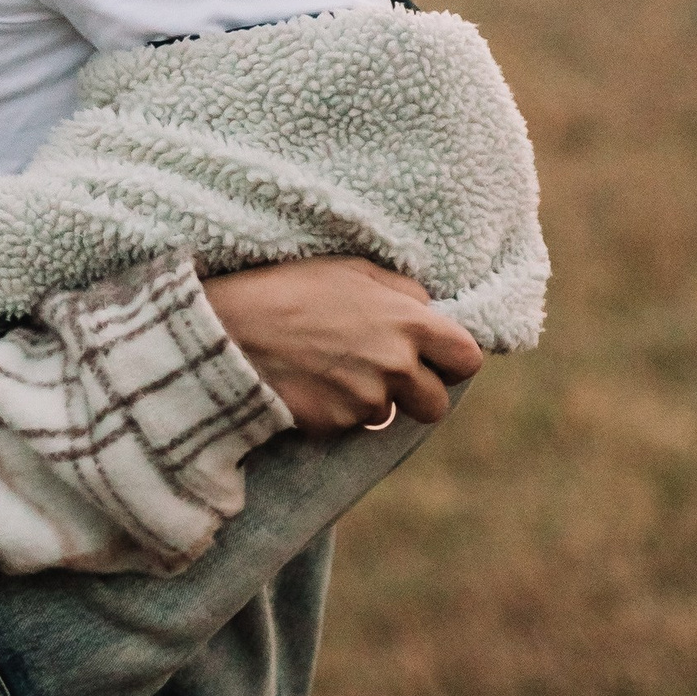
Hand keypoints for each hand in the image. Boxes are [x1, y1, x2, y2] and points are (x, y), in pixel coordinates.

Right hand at [203, 254, 482, 433]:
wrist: (228, 332)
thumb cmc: (288, 290)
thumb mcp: (349, 270)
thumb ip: (400, 291)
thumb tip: (429, 310)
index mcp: (408, 322)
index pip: (467, 358)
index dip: (452, 361)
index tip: (432, 357)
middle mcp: (397, 364)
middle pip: (437, 402)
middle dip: (418, 394)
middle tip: (385, 374)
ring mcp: (369, 399)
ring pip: (390, 414)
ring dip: (372, 400)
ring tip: (332, 371)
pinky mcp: (340, 424)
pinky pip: (354, 425)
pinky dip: (339, 411)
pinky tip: (310, 384)